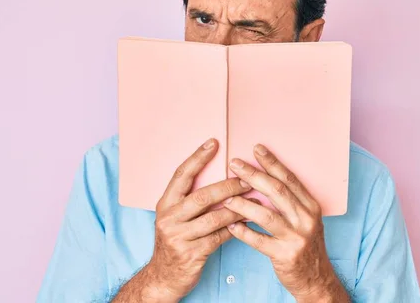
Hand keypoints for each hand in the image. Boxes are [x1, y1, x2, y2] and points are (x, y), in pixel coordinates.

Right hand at [143, 138, 251, 301]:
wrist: (163, 277)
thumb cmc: (176, 240)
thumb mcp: (175, 216)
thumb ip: (189, 198)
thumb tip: (220, 175)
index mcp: (165, 204)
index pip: (181, 175)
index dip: (198, 157)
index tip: (214, 142)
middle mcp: (169, 218)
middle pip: (202, 196)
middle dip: (228, 186)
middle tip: (248, 179)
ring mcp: (178, 237)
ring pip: (214, 218)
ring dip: (238, 208)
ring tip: (255, 200)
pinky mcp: (191, 254)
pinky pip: (219, 237)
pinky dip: (236, 228)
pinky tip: (248, 221)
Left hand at [223, 144, 348, 302]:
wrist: (316, 279)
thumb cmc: (304, 245)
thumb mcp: (305, 220)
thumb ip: (289, 201)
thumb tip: (263, 178)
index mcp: (311, 206)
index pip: (289, 179)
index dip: (272, 162)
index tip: (256, 148)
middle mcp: (306, 219)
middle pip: (276, 191)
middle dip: (253, 175)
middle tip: (234, 164)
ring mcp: (296, 237)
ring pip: (265, 215)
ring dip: (243, 204)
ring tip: (226, 197)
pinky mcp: (285, 255)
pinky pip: (259, 241)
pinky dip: (243, 232)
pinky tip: (230, 226)